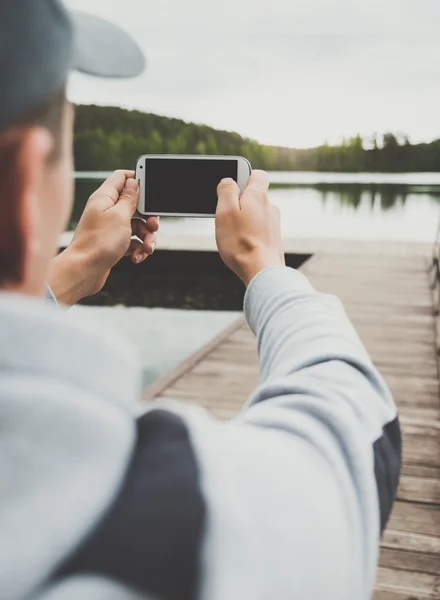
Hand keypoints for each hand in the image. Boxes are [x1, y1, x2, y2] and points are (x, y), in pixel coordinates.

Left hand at [49, 170, 158, 304]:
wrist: (84, 271)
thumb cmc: (99, 242)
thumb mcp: (120, 216)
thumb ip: (130, 198)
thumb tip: (134, 182)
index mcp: (105, 197)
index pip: (122, 177)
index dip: (138, 180)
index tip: (151, 191)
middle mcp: (106, 210)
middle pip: (135, 205)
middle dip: (148, 217)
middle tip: (153, 226)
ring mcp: (109, 228)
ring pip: (137, 226)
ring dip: (146, 237)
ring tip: (147, 248)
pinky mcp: (112, 243)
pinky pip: (132, 241)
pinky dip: (138, 248)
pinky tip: (138, 257)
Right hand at [215, 170, 284, 285]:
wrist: (262, 272)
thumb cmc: (241, 243)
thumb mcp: (225, 212)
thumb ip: (226, 191)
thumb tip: (228, 181)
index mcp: (258, 197)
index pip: (258, 175)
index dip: (244, 177)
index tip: (232, 189)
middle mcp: (271, 208)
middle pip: (255, 197)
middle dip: (240, 204)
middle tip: (227, 218)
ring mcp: (274, 225)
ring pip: (257, 215)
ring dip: (245, 221)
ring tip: (234, 235)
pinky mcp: (274, 240)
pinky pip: (260, 231)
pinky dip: (251, 235)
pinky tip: (242, 246)